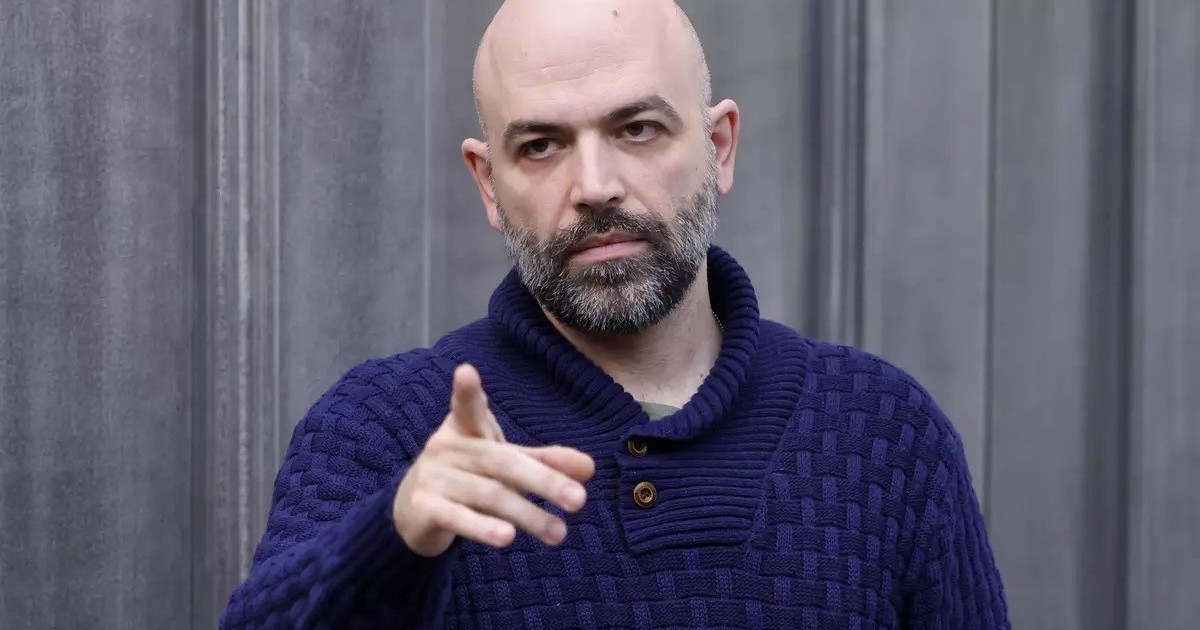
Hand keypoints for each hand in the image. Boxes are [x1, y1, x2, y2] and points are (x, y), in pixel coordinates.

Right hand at [392, 363, 595, 556]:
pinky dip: (483, 528)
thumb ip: (544, 463)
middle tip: (580, 500)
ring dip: (527, 515)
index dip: (466, 391)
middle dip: (543, 481)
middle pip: (501, 462)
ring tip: (558, 533)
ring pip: (488, 494)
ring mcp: (434, 478)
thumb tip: (589, 467)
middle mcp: (447, 449)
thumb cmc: (468, 476)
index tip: (466, 372)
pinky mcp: (425, 509)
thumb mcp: (503, 463)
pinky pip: (458, 518)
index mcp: (465, 429)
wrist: (413, 511)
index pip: (467, 408)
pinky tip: (508, 538)